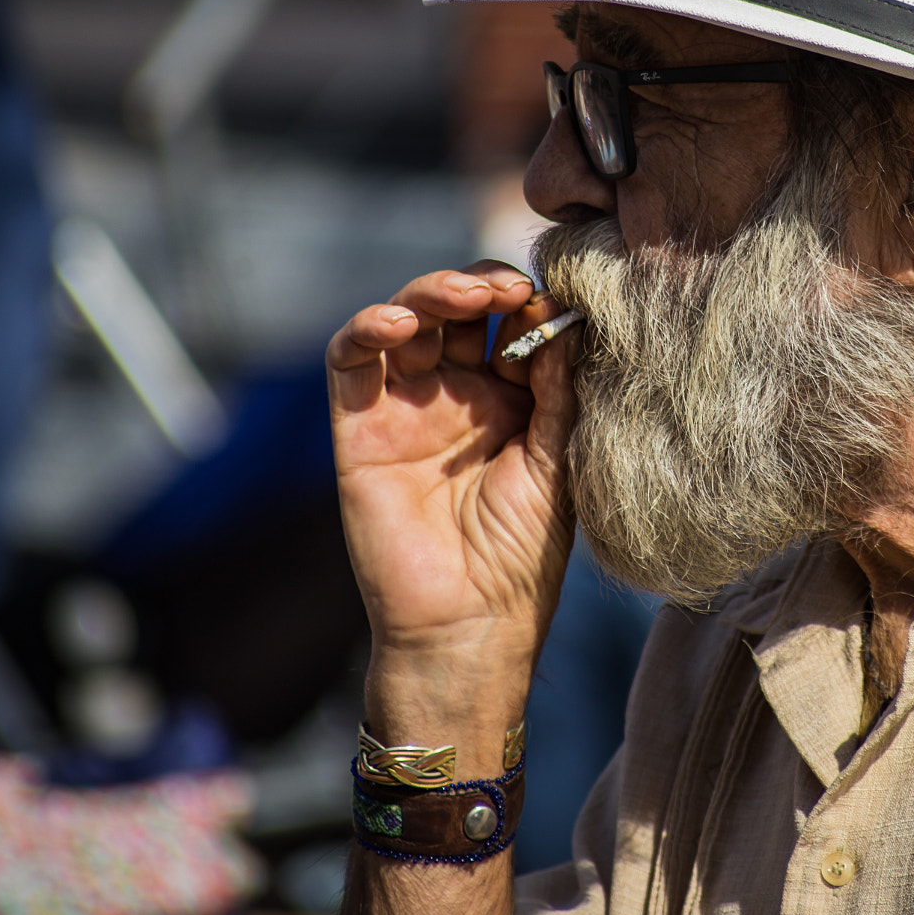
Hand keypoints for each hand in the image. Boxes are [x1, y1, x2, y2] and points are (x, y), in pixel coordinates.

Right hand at [327, 261, 577, 772]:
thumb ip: (556, 388)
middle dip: (481, 288)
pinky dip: (366, 329)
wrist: (468, 626)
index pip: (511, 326)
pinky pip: (351, 362)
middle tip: (509, 289)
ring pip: (405, 322)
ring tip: (465, 297)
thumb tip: (562, 315)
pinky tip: (396, 322)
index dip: (527, 303)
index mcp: (510, 403)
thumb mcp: (555, 461)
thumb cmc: (522, 556)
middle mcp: (456, 397)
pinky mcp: (358, 428)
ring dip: (430, 294)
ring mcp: (405, 408)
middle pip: (457, 313)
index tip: (552, 297)